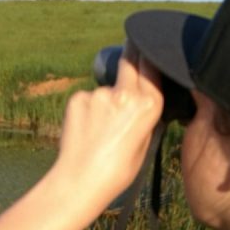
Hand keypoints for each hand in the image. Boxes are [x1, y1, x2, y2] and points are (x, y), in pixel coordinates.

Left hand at [51, 46, 163, 216]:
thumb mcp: (145, 144)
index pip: (152, 67)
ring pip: (106, 88)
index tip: (146, 47)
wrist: (80, 182)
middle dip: (131, 56)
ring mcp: (99, 94)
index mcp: (149, 105)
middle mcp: (126, 93)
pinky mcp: (78, 98)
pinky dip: (88, 109)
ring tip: (100, 128)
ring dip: (106, 100)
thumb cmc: (117, 171)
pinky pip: (87, 98)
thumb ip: (146, 115)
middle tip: (129, 58)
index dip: (149, 55)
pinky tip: (87, 130)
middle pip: (130, 61)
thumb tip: (144, 98)